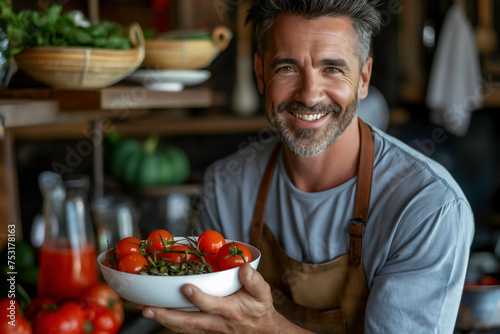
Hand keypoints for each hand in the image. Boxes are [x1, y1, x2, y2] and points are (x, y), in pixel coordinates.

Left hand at [140, 264, 307, 333]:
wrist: (261, 331)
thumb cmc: (259, 308)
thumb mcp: (263, 293)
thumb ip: (254, 280)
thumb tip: (245, 267)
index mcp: (231, 310)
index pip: (213, 305)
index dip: (199, 298)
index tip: (186, 288)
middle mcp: (216, 322)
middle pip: (189, 322)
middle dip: (167, 316)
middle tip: (148, 309)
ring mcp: (208, 329)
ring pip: (183, 328)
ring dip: (163, 320)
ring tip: (145, 310)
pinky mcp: (203, 331)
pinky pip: (184, 329)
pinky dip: (169, 323)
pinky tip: (157, 314)